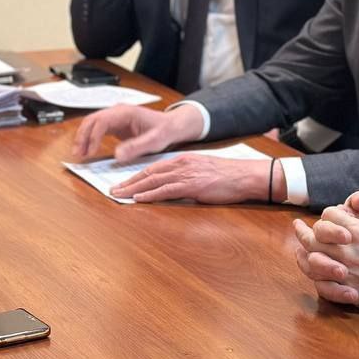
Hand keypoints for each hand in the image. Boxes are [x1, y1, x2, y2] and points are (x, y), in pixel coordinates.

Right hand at [71, 104, 203, 161]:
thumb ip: (136, 147)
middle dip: (82, 136)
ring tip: (79, 154)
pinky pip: (97, 129)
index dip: (93, 136)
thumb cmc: (164, 130)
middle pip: (92, 120)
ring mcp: (115, 117)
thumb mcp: (154, 141)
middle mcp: (118, 111)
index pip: (101, 121)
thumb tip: (117, 155)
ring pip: (92, 123)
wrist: (171, 125)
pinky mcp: (115, 124)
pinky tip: (87, 151)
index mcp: (126, 112)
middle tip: (78, 153)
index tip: (90, 152)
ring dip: (83, 137)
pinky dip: (89, 139)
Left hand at [112, 153, 284, 203]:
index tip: (123, 183)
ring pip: (153, 181)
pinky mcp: (193, 185)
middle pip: (149, 173)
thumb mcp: (203, 172)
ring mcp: (187, 174)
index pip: (154, 168)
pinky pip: (166, 190)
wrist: (246, 176)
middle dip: (129, 182)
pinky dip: (150, 194)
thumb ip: (186, 177)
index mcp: (183, 160)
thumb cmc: (228, 177)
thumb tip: (172, 187)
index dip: (136, 176)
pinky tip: (138, 198)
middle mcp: (182, 164)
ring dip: (133, 189)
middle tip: (113, 189)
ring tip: (119, 195)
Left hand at [291, 194, 358, 316]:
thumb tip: (348, 217)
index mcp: (358, 232)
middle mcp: (349, 252)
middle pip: (314, 237)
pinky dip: (317, 280)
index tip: (332, 217)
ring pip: (312, 262)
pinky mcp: (352, 294)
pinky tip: (314, 275)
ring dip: (304, 255)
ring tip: (299, 250)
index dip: (329, 214)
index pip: (329, 215)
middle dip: (304, 230)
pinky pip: (324, 288)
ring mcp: (348, 274)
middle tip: (298, 227)